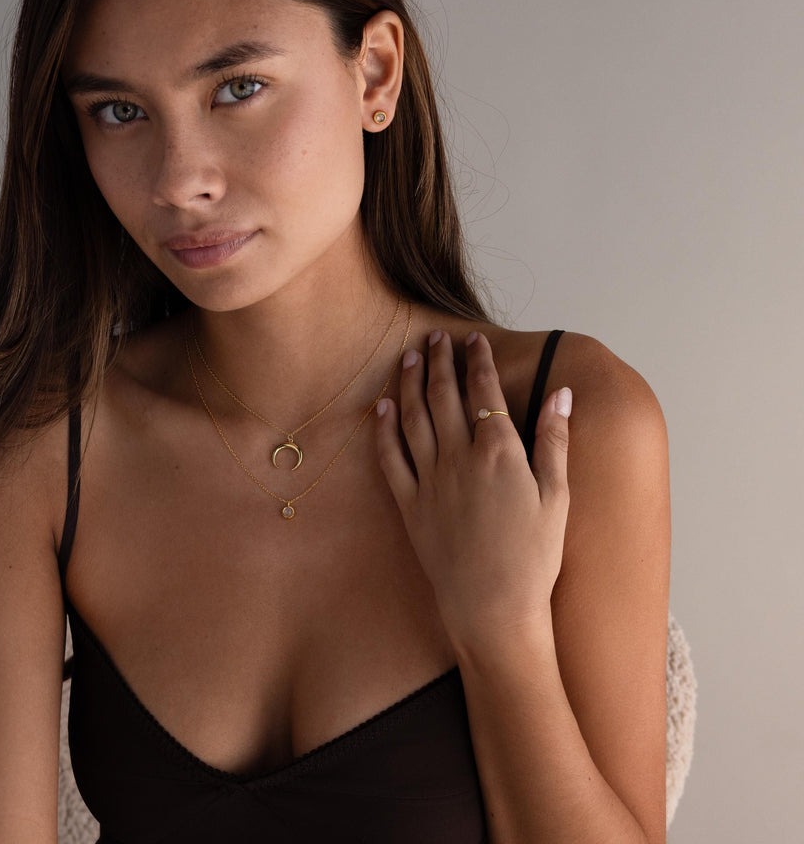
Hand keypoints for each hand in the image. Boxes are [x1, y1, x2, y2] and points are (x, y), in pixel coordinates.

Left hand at [376, 330, 571, 655]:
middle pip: (443, 395)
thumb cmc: (534, 556)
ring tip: (408, 358)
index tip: (474, 340)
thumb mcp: (557, 496)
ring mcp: (430, 479)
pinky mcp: (409, 503)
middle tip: (436, 339)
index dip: (478, 360)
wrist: (493, 606)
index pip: (484, 390)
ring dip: (409, 383)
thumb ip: (555, 440)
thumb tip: (563, 394)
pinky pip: (390, 456)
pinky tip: (382, 406)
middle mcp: (458, 457)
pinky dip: (384, 427)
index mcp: (498, 451)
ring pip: (413, 417)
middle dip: (439, 361)